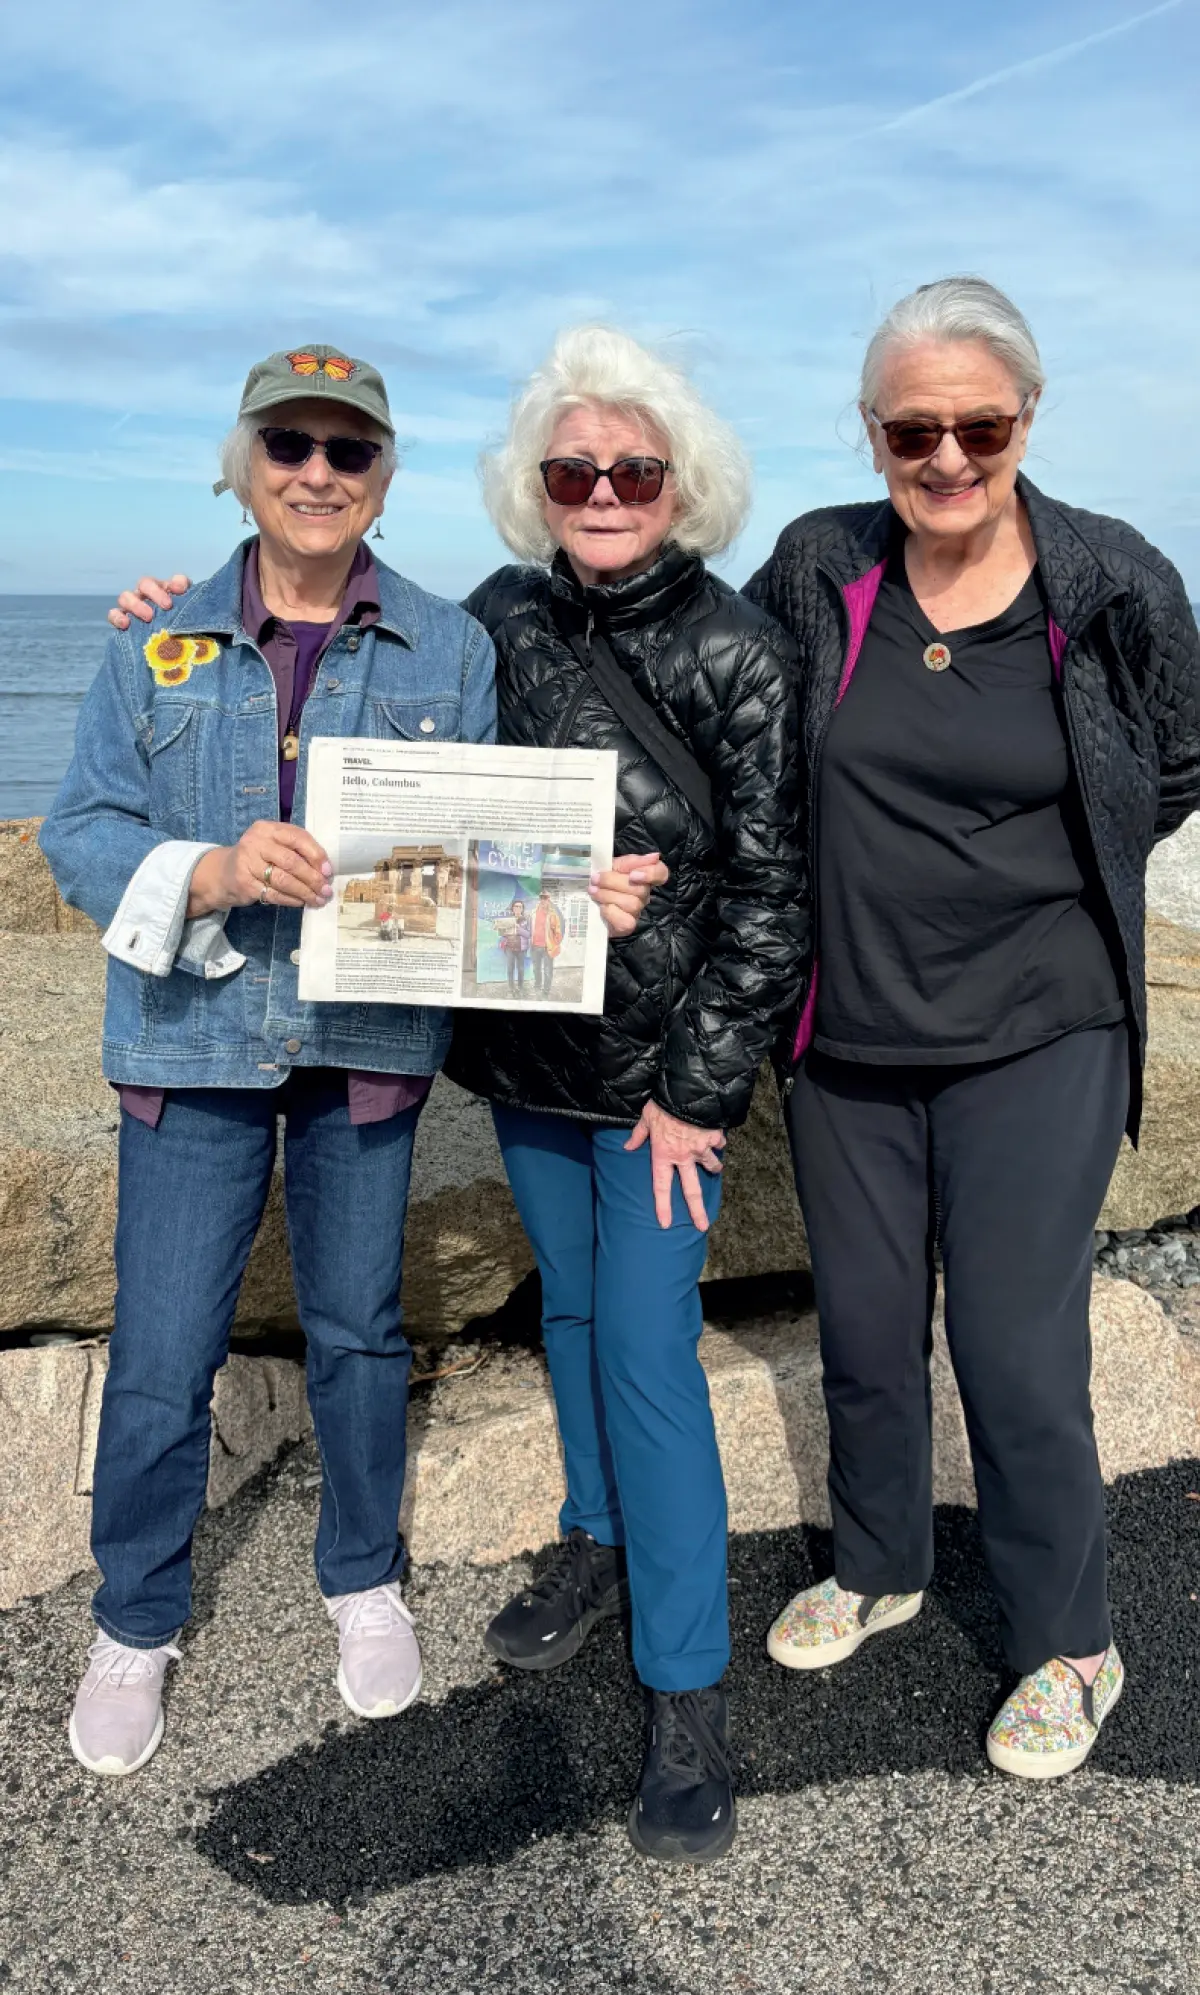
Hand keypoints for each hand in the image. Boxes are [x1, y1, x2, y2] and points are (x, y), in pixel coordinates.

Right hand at [107, 573, 190, 629]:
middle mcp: (146, 595)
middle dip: (155, 592)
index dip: (175, 583)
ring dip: (136, 604)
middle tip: (167, 606)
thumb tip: (180, 588)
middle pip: (144, 583)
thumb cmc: (179, 627)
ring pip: (126, 597)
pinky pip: (114, 614)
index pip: (171, 581)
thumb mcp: (189, 613)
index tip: (180, 591)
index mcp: (165, 591)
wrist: (171, 647)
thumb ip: (189, 599)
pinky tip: (126, 624)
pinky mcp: (122, 620)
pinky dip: (117, 617)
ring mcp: (132, 607)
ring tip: (148, 617)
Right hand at [187, 821, 332, 915]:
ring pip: (283, 880)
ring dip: (304, 892)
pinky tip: (301, 902)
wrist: (224, 872)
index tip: (328, 871)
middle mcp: (255, 843)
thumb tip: (325, 870)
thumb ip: (295, 850)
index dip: (316, 855)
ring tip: (318, 899)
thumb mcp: (273, 844)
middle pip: (291, 862)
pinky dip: (291, 900)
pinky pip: (273, 894)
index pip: (297, 838)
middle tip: (326, 890)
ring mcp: (247, 863)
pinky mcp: (244, 883)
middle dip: (312, 878)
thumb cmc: (258, 857)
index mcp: (267, 828)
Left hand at [588, 851, 669, 937]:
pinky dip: (610, 912)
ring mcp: (636, 912)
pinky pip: (625, 920)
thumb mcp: (612, 866)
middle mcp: (643, 895)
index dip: (652, 873)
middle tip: (595, 879)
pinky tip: (601, 907)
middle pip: (641, 889)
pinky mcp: (627, 926)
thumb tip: (655, 856)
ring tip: (594, 891)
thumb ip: (630, 861)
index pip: (661, 873)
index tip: (633, 874)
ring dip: (608, 895)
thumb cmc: (601, 882)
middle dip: (613, 882)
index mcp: (642, 877)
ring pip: (632, 904)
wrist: (585, 902)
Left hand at [625, 1098, 724, 1231]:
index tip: (665, 1224)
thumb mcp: (646, 1117)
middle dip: (697, 1210)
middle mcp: (683, 1157)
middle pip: (691, 1190)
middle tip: (703, 1225)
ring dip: (714, 1167)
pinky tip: (717, 1138)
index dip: (663, 1206)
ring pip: (711, 1166)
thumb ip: (638, 1134)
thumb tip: (627, 1146)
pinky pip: (719, 1144)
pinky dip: (718, 1142)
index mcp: (663, 1154)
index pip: (661, 1186)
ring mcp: (701, 1149)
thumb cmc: (663, 1104)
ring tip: (715, 1167)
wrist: (688, 1091)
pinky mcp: (714, 1138)